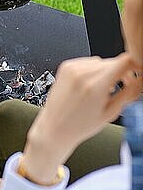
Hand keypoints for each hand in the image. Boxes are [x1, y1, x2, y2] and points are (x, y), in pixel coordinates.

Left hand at [22, 53, 141, 183]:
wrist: (55, 128)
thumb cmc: (79, 126)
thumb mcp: (110, 112)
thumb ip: (130, 93)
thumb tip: (142, 80)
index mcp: (95, 85)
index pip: (125, 61)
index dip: (136, 66)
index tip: (139, 73)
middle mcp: (82, 73)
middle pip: (114, 61)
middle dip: (123, 73)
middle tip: (124, 87)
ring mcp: (73, 68)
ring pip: (102, 62)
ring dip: (107, 72)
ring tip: (103, 91)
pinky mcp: (66, 66)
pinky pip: (88, 62)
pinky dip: (93, 71)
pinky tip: (90, 86)